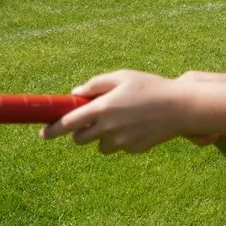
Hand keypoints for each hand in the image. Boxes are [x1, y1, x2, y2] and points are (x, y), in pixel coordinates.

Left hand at [40, 69, 196, 153]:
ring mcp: (121, 141)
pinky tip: (138, 126)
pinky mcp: (133, 149)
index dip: (52, 130)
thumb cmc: (152, 87)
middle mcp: (108, 128)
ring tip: (123, 120)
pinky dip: (122, 139)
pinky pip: (120, 147)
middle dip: (81, 131)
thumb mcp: (123, 76)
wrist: (181, 108)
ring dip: (103, 136)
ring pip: (100, 146)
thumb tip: (76, 93)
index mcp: (102, 108)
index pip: (68, 123)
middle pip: (80, 139)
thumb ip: (97, 84)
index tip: (43, 134)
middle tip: (93, 119)